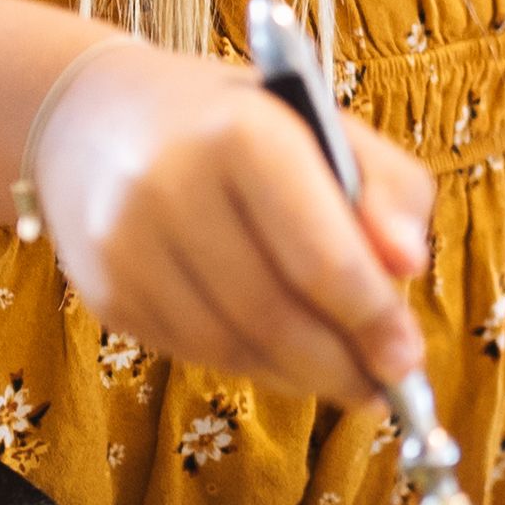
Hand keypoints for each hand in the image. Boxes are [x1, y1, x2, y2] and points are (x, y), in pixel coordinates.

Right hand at [30, 38, 431, 403]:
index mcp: (241, 134)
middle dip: (342, 363)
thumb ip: (388, 188)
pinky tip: (281, 353)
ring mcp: (126, 247)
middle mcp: (170, 188)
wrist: (95, 119)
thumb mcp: (326, 125)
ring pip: (234, 347)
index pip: (319, 256)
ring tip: (344, 376)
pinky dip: (251, 364)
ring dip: (300, 375)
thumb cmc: (238, 124)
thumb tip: (408, 266)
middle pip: (275, 315)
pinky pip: (194, 353)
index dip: (371, 318)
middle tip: (386, 385)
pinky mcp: (106, 293)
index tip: (409, 358)